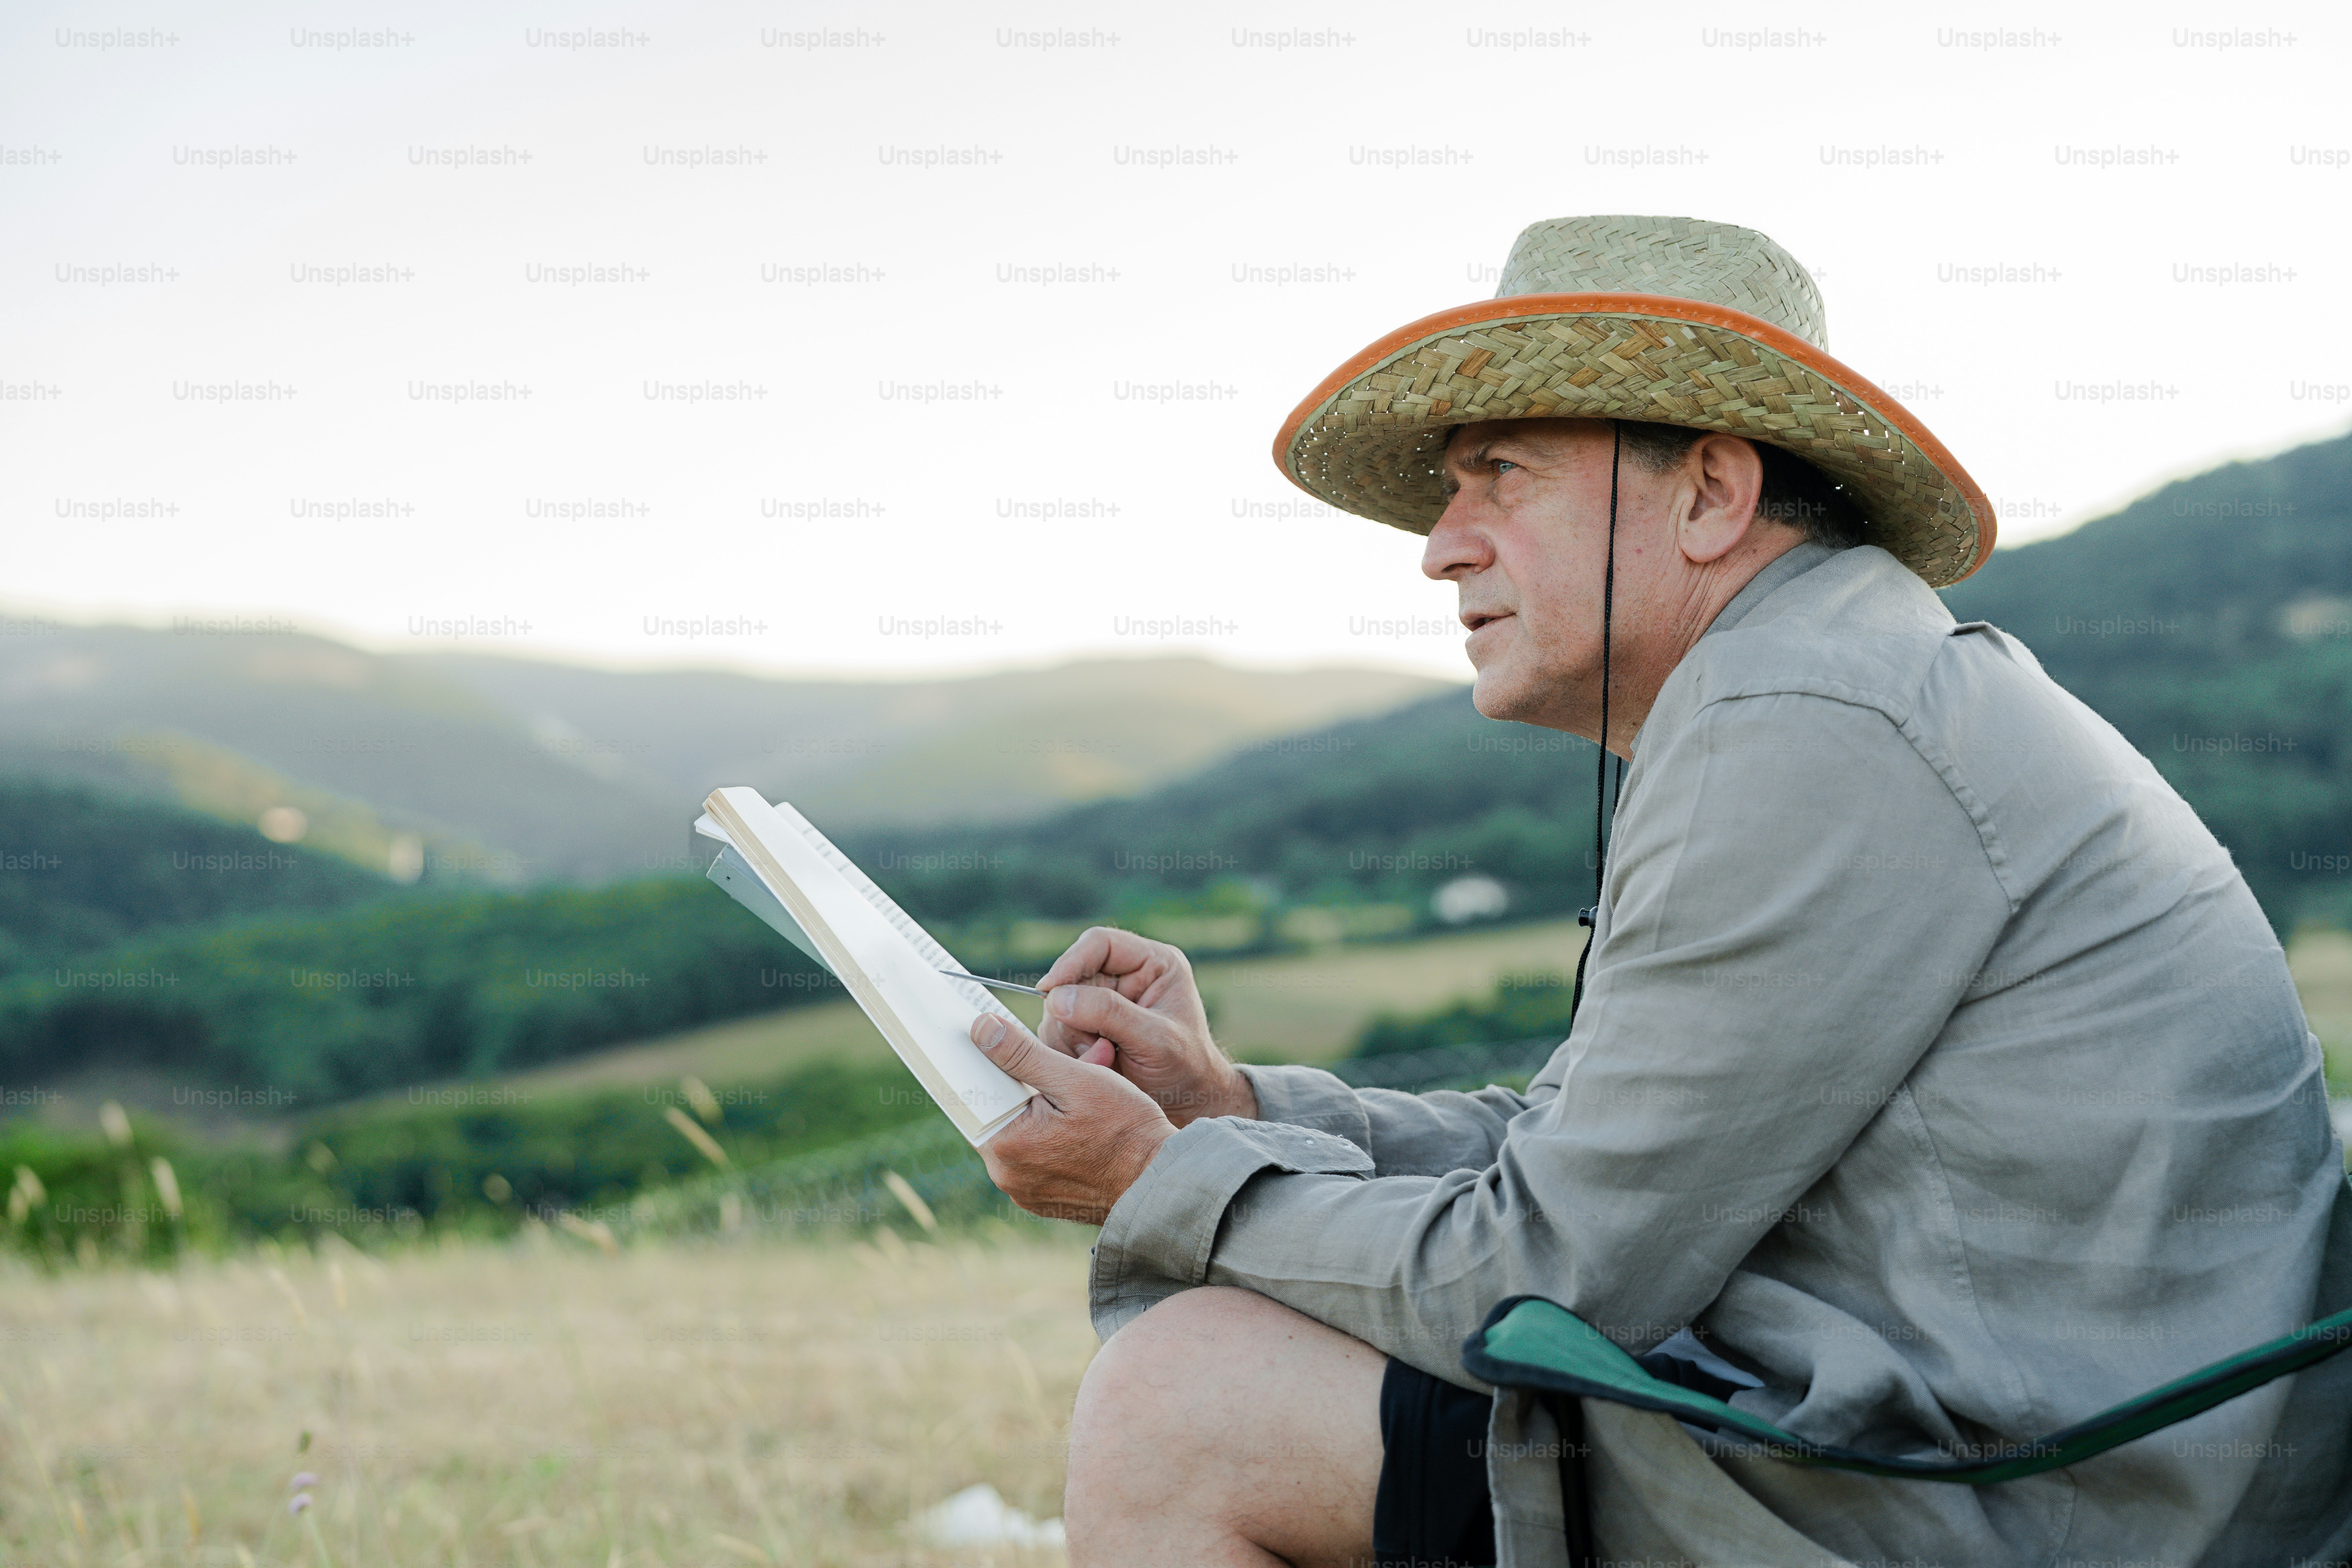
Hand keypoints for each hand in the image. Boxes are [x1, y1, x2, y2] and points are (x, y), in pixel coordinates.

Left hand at [971, 1012, 1177, 1224]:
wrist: (1159, 1180)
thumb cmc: (1126, 1128)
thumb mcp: (1075, 1079)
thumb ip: (1023, 1054)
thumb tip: (981, 1028)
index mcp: (1006, 1145)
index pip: (974, 1093)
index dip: (990, 1062)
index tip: (1003, 1044)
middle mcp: (1005, 1175)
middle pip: (999, 1112)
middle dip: (1027, 1083)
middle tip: (1066, 1067)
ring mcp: (1023, 1190)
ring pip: (1018, 1131)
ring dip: (1041, 1106)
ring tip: (1082, 1092)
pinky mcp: (1041, 1198)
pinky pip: (1033, 1155)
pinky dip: (1050, 1133)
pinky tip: (1080, 1122)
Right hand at [1036, 926, 1257, 1127]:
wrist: (1188, 1104)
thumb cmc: (1185, 1067)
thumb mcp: (1156, 1039)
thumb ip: (1111, 1013)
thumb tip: (1057, 997)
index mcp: (1152, 963)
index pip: (1100, 943)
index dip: (1071, 961)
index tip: (1049, 990)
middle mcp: (1125, 977)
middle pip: (1072, 976)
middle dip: (1073, 1012)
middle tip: (1091, 1046)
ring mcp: (1104, 1003)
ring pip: (1060, 1006)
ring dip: (1072, 1036)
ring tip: (1103, 1058)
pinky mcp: (1090, 1028)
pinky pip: (1059, 1030)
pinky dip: (1069, 1050)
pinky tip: (1095, 1063)